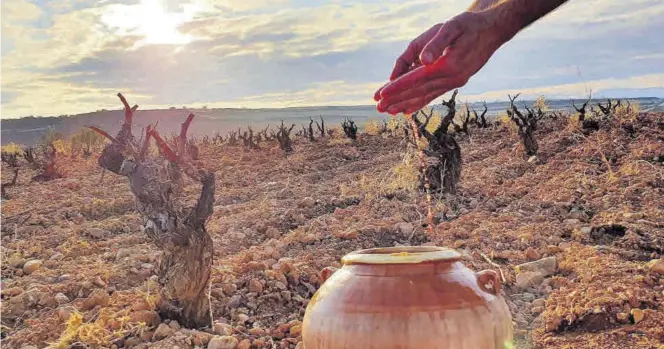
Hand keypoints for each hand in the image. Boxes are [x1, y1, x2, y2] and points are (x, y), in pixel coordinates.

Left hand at [374, 10, 512, 114]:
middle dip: (397, 99)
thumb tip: (423, 60)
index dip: (398, 87)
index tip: (381, 94)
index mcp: (448, 65)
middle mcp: (452, 78)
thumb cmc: (468, 25)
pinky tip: (408, 109)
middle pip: (419, 91)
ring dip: (406, 103)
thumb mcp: (452, 26)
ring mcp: (454, 82)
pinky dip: (420, 102)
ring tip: (388, 111)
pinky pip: (433, 95)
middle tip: (378, 107)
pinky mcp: (455, 82)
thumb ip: (436, 43)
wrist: (492, 30)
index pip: (417, 79)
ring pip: (425, 95)